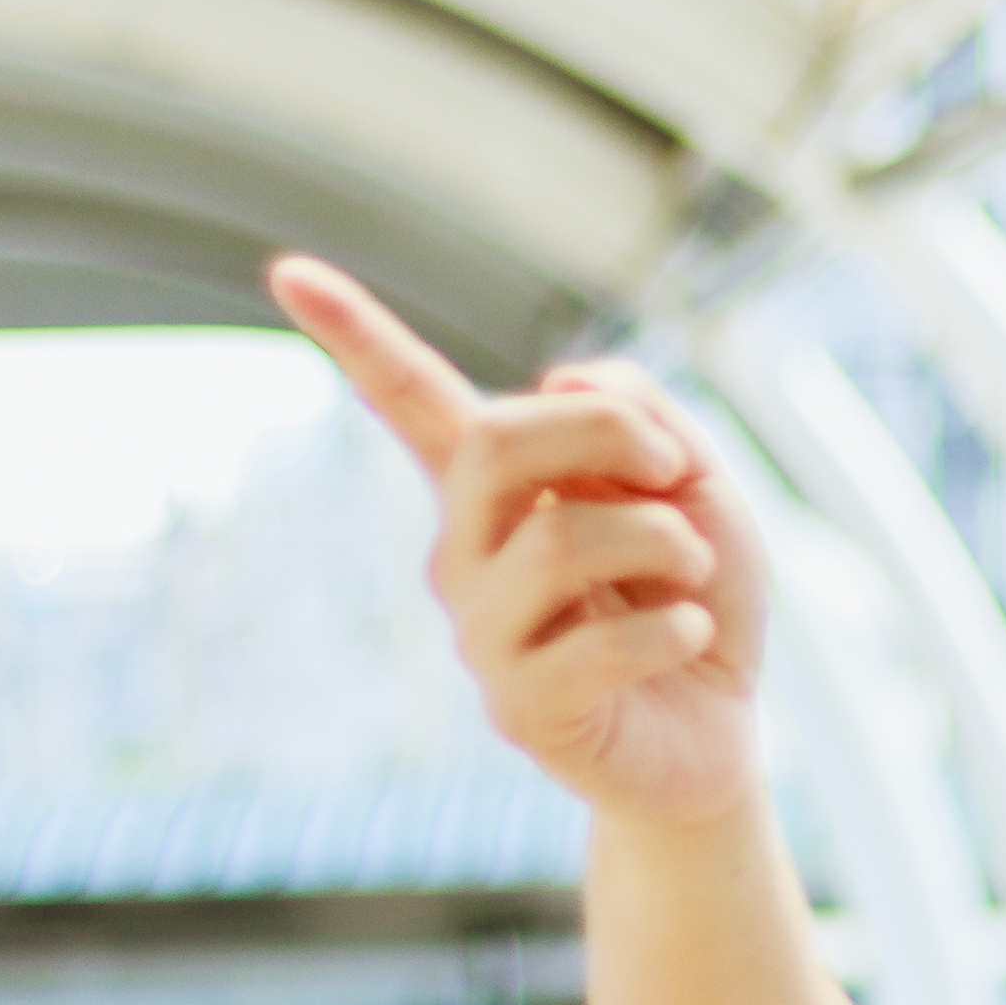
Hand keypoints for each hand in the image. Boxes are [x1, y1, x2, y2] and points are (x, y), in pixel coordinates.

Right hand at [278, 256, 770, 829]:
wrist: (720, 735)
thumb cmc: (698, 600)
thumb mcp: (699, 485)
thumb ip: (644, 415)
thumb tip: (562, 379)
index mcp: (501, 487)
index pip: (414, 398)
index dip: (353, 335)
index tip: (286, 269)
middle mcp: (466, 552)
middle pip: (494, 445)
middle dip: (608, 434)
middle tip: (679, 472)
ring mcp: (481, 632)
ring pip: (556, 538)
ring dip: (663, 542)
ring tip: (694, 577)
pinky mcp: (518, 707)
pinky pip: (600, 642)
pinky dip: (676, 628)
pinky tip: (689, 640)